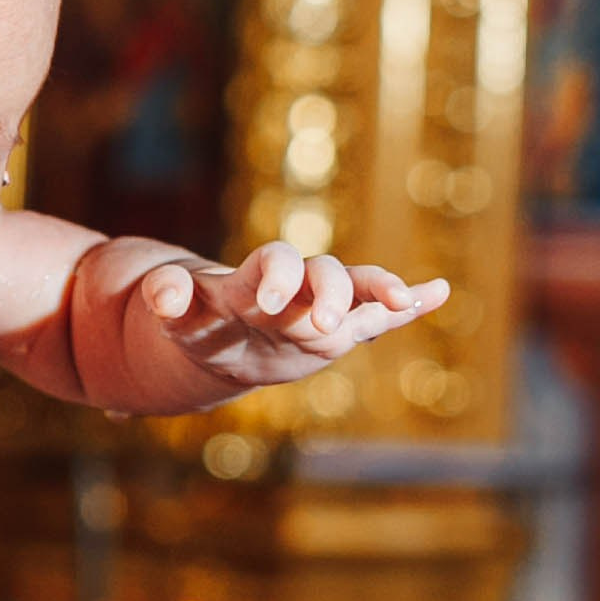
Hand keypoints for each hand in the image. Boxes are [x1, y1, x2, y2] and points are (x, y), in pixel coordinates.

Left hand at [133, 245, 446, 396]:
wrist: (221, 336)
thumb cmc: (199, 323)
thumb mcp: (177, 318)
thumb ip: (168, 301)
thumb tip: (159, 299)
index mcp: (252, 281)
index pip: (272, 264)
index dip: (275, 277)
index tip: (271, 300)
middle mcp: (294, 287)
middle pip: (322, 274)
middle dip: (329, 292)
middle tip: (324, 322)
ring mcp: (321, 305)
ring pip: (356, 287)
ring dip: (379, 292)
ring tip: (401, 302)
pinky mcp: (342, 327)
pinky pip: (380, 312)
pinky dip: (410, 302)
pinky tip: (440, 292)